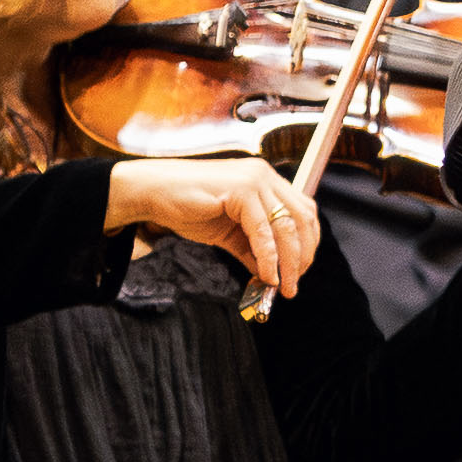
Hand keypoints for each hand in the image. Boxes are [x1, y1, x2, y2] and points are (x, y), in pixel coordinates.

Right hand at [101, 155, 314, 300]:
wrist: (153, 193)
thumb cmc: (188, 207)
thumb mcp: (229, 233)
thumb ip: (252, 250)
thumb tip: (272, 276)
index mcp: (266, 181)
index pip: (303, 211)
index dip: (307, 243)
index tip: (300, 271)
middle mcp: (265, 176)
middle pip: (301, 219)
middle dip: (302, 256)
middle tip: (292, 285)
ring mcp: (255, 179)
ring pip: (286, 226)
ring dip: (289, 262)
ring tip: (282, 286)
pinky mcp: (241, 189)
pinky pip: (262, 231)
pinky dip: (268, 257)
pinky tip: (266, 276)